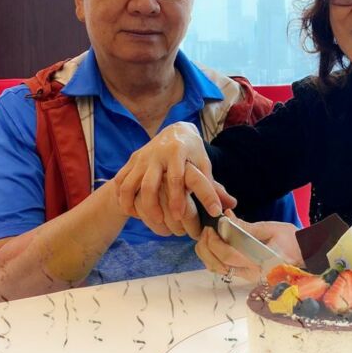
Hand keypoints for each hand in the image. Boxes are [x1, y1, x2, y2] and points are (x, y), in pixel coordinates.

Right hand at [114, 122, 235, 236]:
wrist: (174, 131)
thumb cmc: (193, 152)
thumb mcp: (204, 164)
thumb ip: (214, 185)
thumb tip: (230, 206)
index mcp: (178, 153)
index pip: (176, 178)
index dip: (177, 198)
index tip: (179, 216)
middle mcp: (157, 154)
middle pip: (149, 184)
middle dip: (153, 206)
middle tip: (160, 221)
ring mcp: (142, 158)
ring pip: (130, 183)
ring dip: (132, 203)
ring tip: (141, 218)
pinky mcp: (132, 161)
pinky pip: (121, 180)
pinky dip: (122, 197)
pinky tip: (130, 209)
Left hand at [195, 212, 302, 283]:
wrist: (307, 256)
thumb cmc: (293, 242)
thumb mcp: (272, 230)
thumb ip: (247, 227)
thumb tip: (227, 219)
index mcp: (259, 262)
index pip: (227, 255)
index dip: (214, 240)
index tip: (212, 226)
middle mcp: (250, 273)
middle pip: (217, 265)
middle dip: (206, 247)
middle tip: (207, 230)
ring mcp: (247, 276)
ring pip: (217, 269)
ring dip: (207, 253)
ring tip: (209, 236)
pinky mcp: (246, 275)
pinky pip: (223, 269)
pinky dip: (214, 257)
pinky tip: (216, 244)